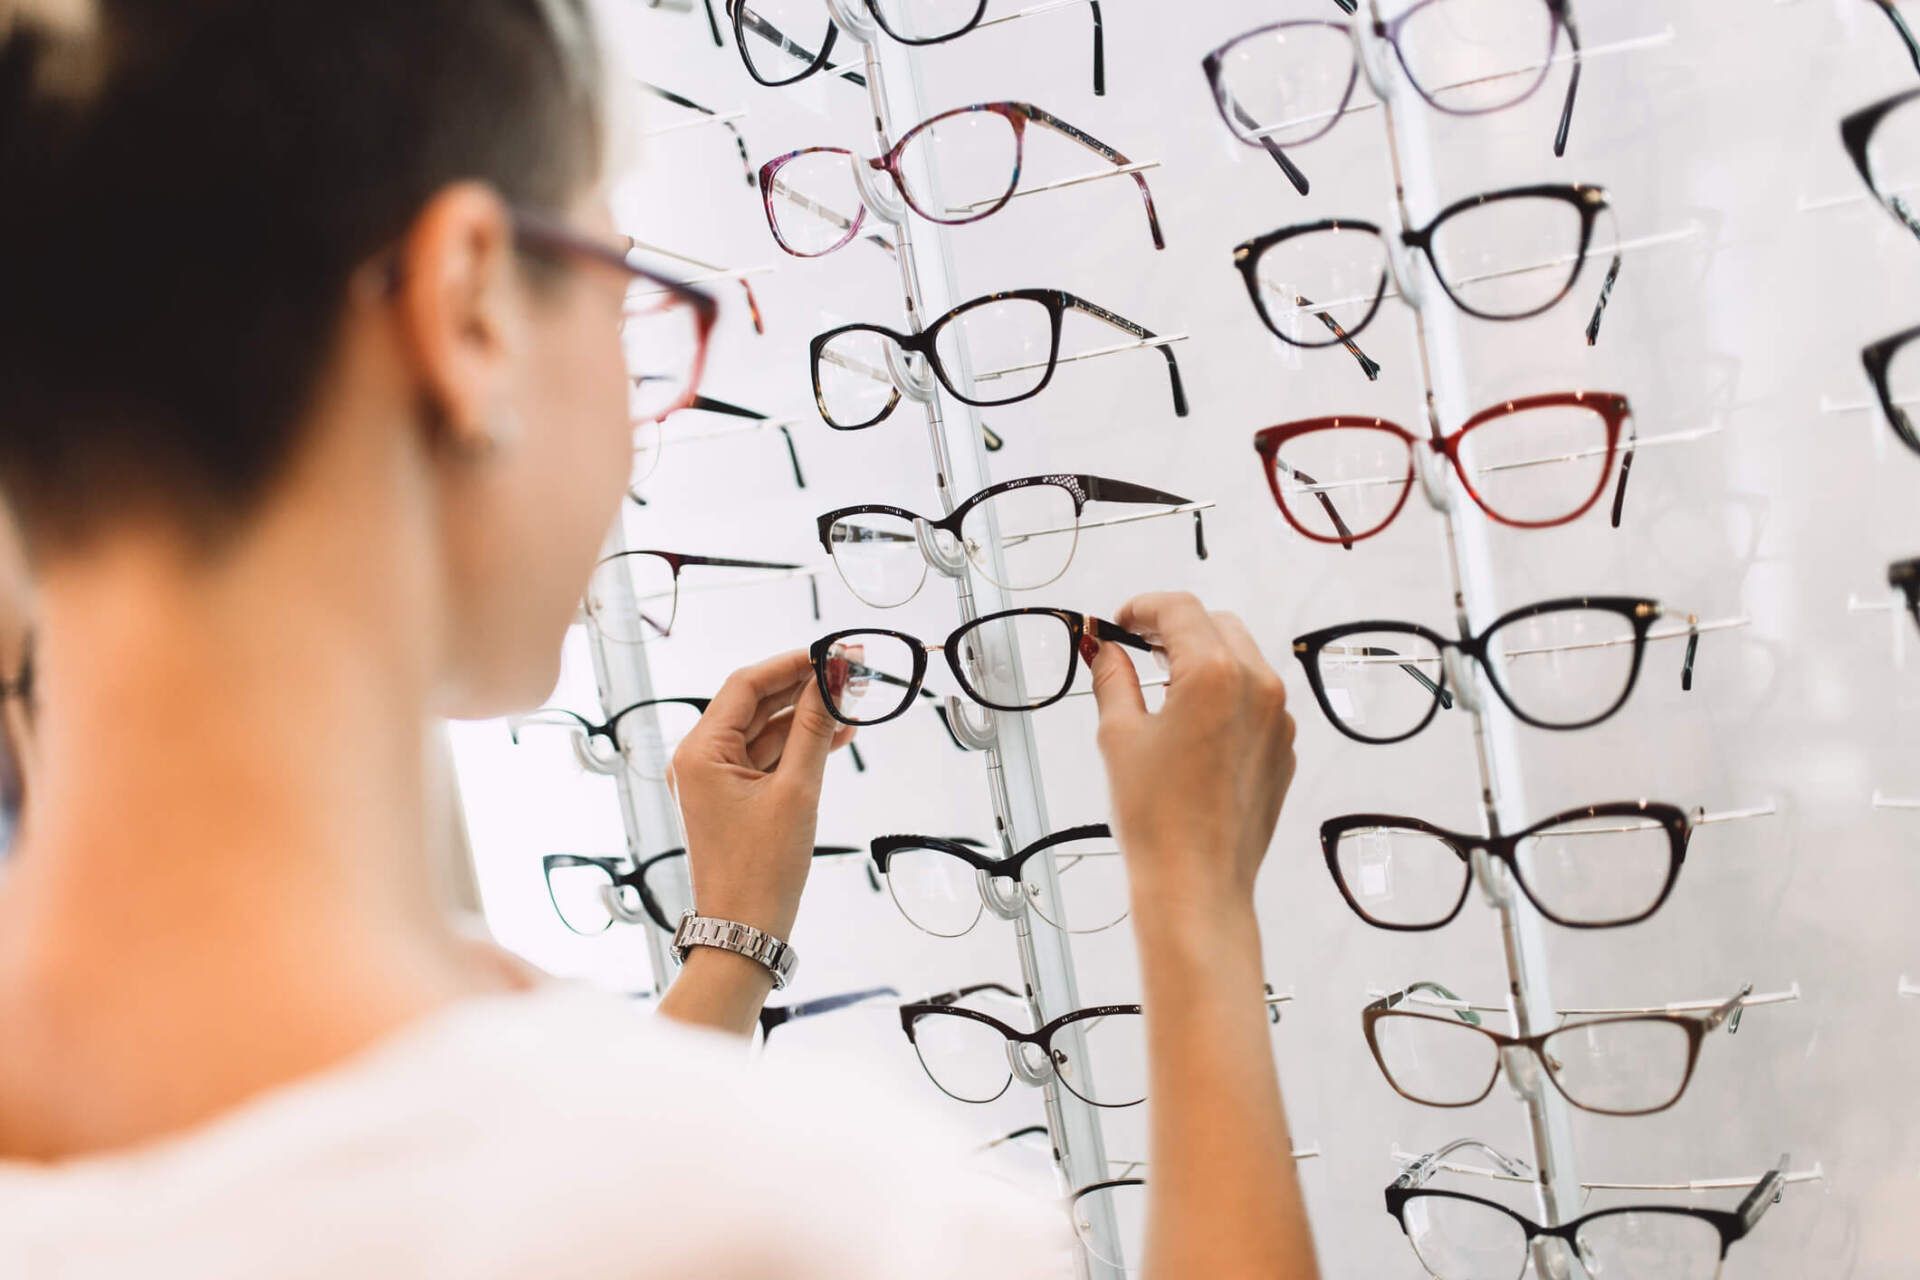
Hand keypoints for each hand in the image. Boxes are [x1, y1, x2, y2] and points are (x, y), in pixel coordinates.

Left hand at [667, 650, 855, 941]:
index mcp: (699, 752)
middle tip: (851, 672)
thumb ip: (814, 729)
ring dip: (806, 716)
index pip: (745, 685)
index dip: (792, 664)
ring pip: (764, 730)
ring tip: (853, 703)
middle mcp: (698, 760)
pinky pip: (766, 758)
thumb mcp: (796, 792)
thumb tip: (832, 680)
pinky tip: (837, 734)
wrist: (744, 933)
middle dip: (804, 687)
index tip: (833, 653)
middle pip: (754, 704)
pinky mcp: (731, 798)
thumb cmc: (760, 872)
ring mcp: (713, 780)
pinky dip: (798, 746)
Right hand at [1088, 593, 1296, 918]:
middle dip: (1175, 628)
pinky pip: (1257, 699)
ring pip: (1243, 659)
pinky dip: (1226, 694)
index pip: (1180, 609)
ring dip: (1204, 657)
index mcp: (1215, 673)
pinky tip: (1192, 723)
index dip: (1143, 607)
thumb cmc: (1159, 819)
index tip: (1122, 621)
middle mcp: (1258, 687)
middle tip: (1137, 647)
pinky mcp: (1282, 748)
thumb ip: (1113, 678)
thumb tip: (1105, 650)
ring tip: (1163, 685)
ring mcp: (1277, 719)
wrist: (1196, 883)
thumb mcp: (1119, 736)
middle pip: (1217, 624)